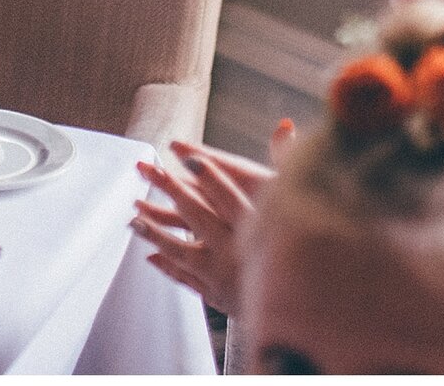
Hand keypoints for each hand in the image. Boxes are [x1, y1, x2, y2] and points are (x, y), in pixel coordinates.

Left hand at [130, 128, 292, 312]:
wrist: (306, 318)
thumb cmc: (311, 261)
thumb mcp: (301, 210)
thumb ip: (288, 163)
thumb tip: (286, 124)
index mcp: (255, 225)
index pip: (223, 188)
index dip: (202, 168)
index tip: (180, 150)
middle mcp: (233, 248)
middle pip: (193, 210)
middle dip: (166, 186)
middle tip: (143, 167)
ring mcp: (220, 272)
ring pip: (180, 246)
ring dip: (155, 228)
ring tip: (133, 214)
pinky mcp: (217, 293)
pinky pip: (186, 275)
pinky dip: (168, 264)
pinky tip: (150, 256)